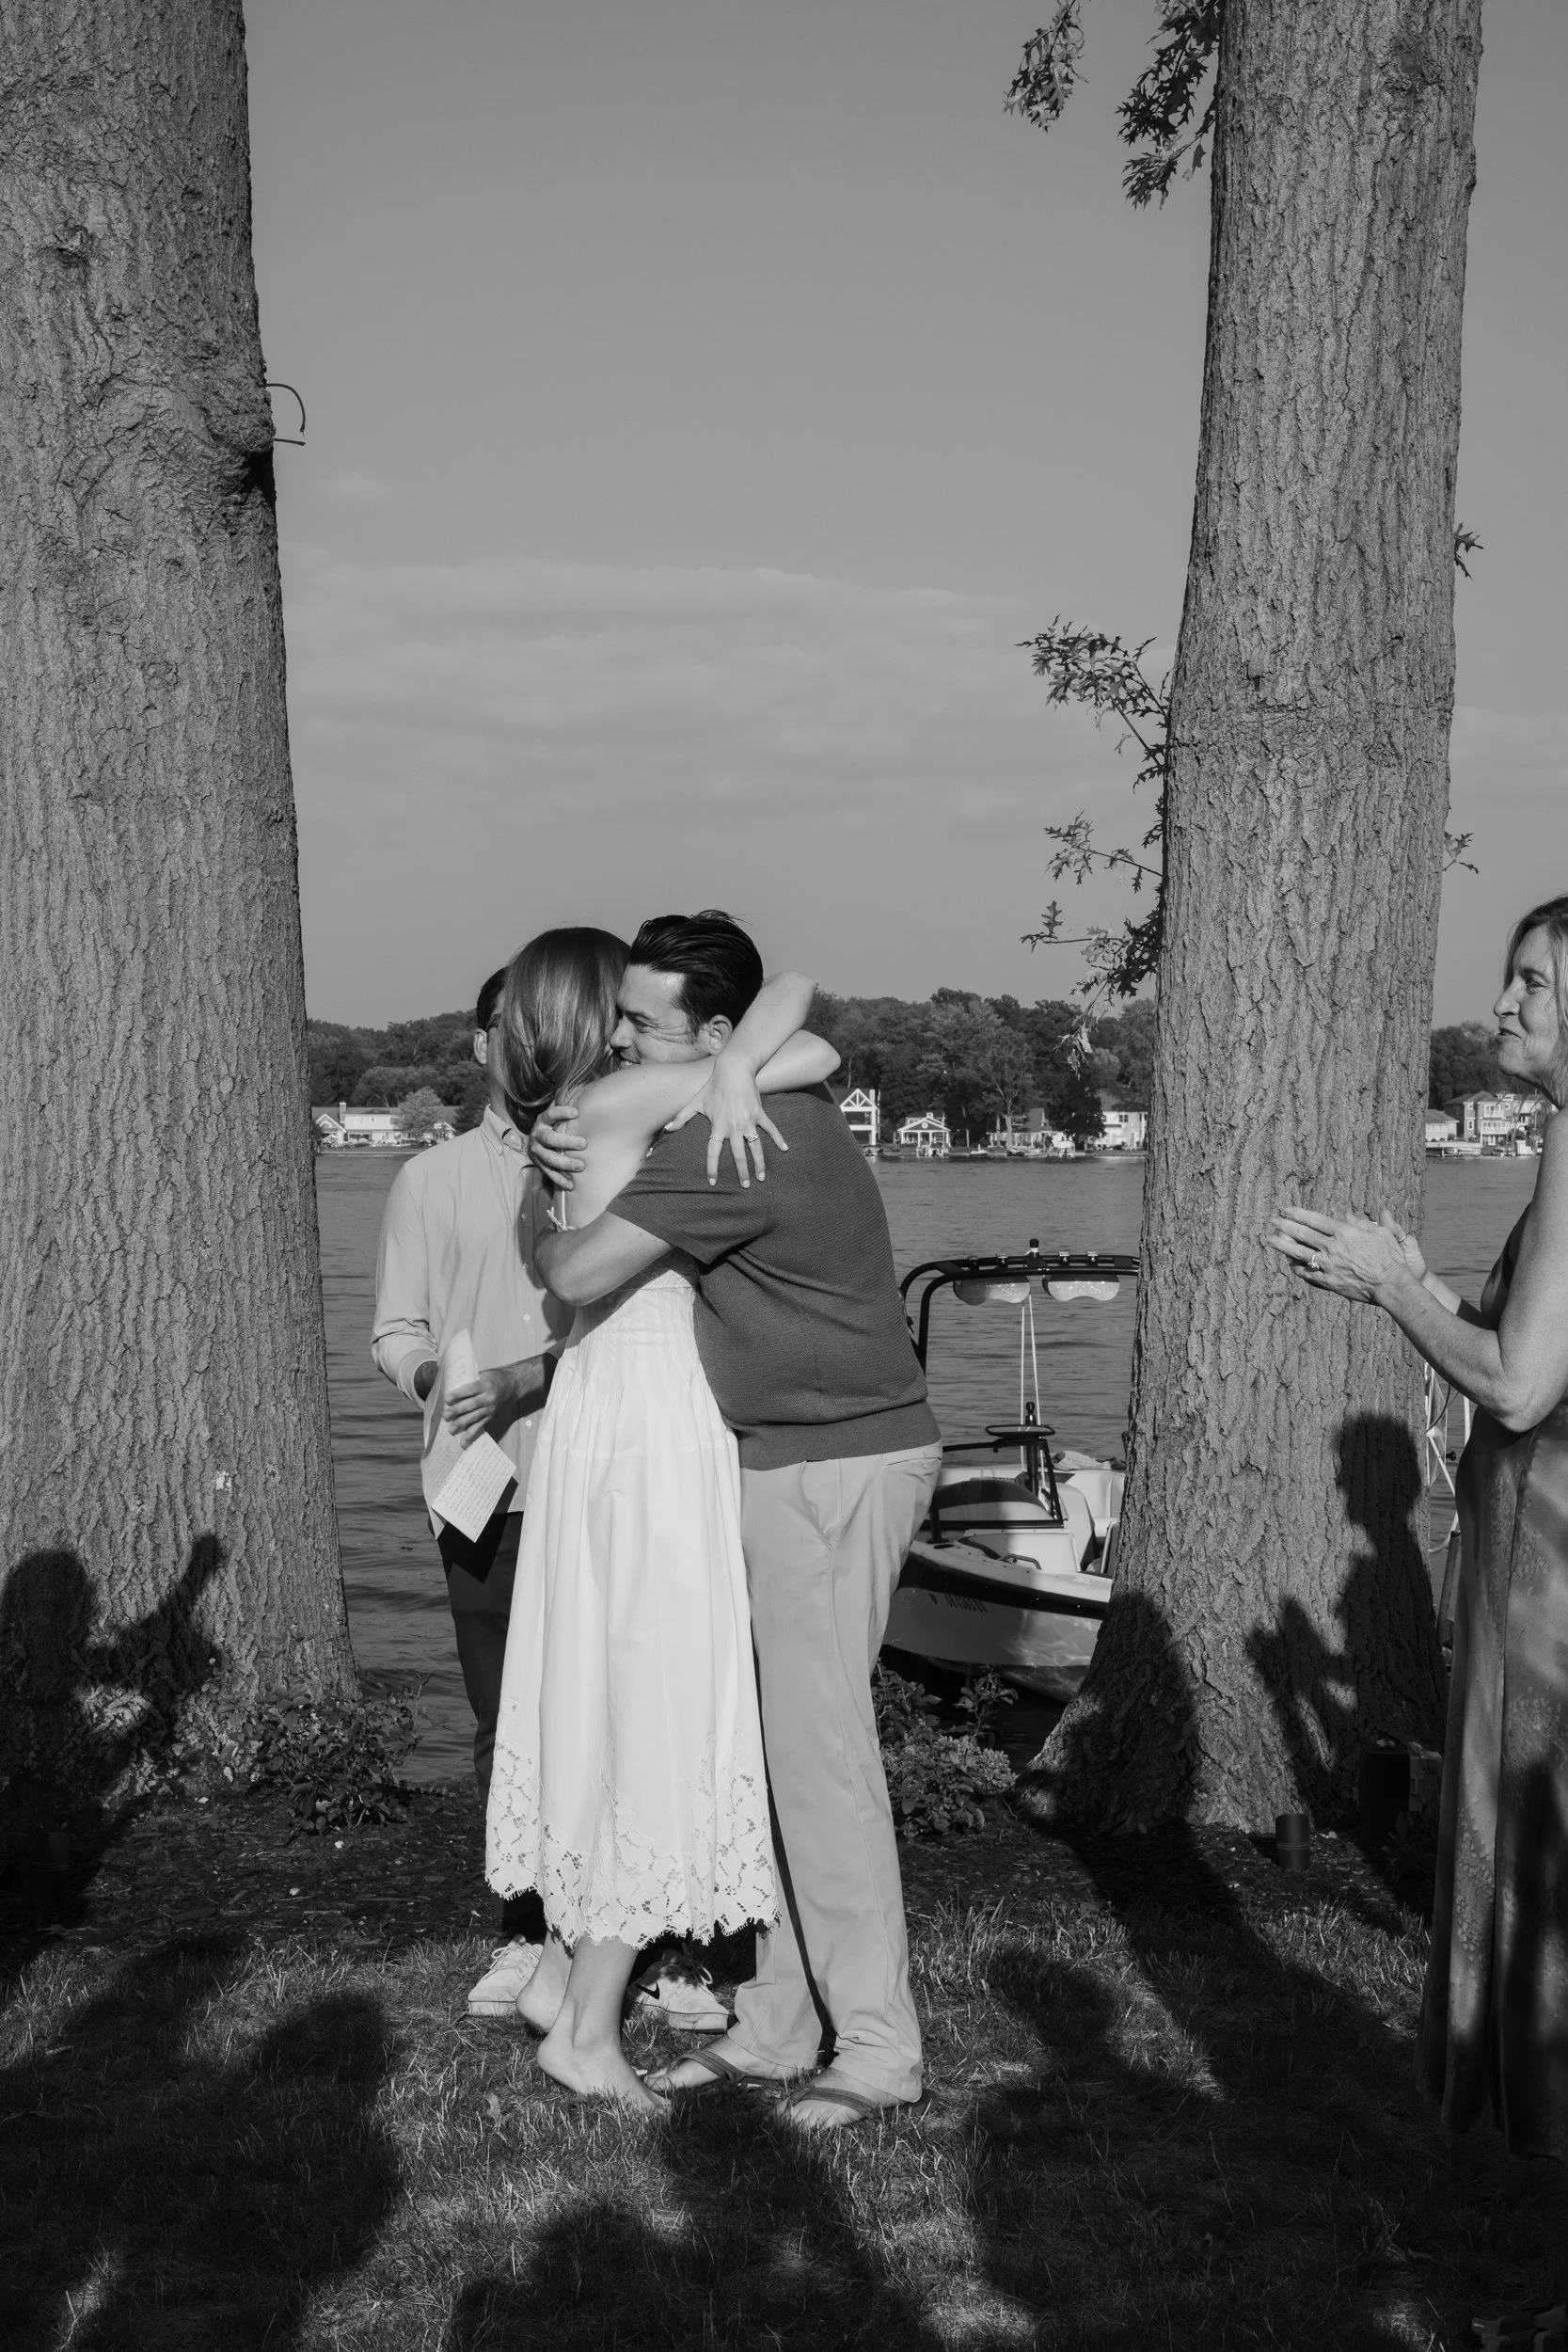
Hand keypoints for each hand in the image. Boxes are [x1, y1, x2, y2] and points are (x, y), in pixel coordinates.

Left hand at [443, 1367, 512, 1444]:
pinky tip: (463, 1442)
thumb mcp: (484, 1374)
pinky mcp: (490, 1417)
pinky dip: (471, 1435)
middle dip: (457, 1411)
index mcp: (486, 1385)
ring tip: (451, 1430)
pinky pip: (480, 1427)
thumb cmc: (495, 1378)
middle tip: (446, 1416)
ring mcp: (490, 1409)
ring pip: (474, 1418)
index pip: (471, 1390)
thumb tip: (451, 1384)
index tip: (447, 1399)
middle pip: (471, 1405)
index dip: (458, 1395)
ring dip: (461, 1424)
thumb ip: (471, 1379)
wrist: (513, 1386)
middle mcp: (488, 1398)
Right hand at [528, 1100, 585, 1190]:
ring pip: (549, 1158)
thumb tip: (585, 1084)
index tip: (576, 1112)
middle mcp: (537, 1135)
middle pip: (550, 1138)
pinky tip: (571, 1185)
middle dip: (567, 1142)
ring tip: (581, 1166)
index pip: (551, 1114)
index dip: (562, 1112)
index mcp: (543, 1120)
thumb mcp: (557, 1113)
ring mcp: (536, 1151)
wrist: (534, 1140)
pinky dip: (559, 1179)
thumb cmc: (554, 1124)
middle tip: (584, 1144)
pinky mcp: (538, 1164)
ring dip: (565, 1163)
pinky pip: (548, 1173)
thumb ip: (567, 1102)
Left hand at [666, 1052, 787, 1185]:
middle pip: (738, 1154)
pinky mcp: (759, 1113)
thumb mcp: (695, 1102)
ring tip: (762, 1177)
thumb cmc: (713, 1086)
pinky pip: (770, 1129)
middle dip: (742, 1172)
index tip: (713, 1182)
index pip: (713, 1151)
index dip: (712, 1167)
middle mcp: (733, 1126)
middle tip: (744, 1186)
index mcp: (718, 1126)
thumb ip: (682, 1117)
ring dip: (760, 1163)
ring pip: (755, 1146)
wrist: (733, 1070)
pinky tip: (785, 1149)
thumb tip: (667, 1128)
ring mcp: (748, 1120)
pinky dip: (779, 1138)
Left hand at [1268, 1205, 1417, 1303]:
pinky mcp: (1329, 1281)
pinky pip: (1308, 1273)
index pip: (1315, 1220)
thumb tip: (1346, 1217)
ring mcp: (1329, 1265)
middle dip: (1285, 1226)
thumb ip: (1362, 1224)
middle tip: (1272, 1220)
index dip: (1298, 1214)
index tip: (1286, 1210)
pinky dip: (1297, 1267)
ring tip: (1269, 1239)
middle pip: (1302, 1234)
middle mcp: (1333, 1247)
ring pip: (1299, 1253)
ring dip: (1282, 1245)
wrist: (1391, 1285)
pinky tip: (1289, 1263)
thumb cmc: (1391, 1258)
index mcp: (1345, 1232)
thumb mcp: (1380, 1233)